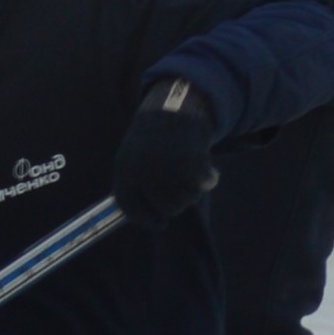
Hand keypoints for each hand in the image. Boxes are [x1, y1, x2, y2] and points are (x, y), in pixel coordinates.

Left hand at [111, 77, 219, 223]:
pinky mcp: (189, 159)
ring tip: (187, 171)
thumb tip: (146, 220)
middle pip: (165, 208)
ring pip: (186, 199)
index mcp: (124, 170)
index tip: (159, 225)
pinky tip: (206, 169)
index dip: (146, 220)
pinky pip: (204, 184)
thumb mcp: (133, 159)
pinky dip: (209, 178)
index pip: (131, 208)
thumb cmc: (153, 140)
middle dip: (176, 204)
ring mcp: (166, 166)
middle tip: (180, 187)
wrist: (172, 108)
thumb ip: (136, 186)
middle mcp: (142, 170)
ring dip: (192, 191)